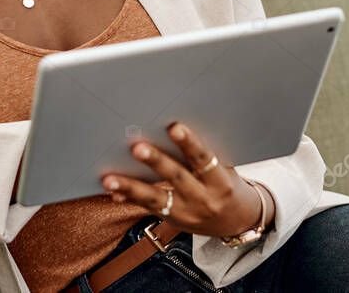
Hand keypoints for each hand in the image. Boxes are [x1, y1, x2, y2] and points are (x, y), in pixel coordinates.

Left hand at [101, 121, 270, 237]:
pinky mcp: (172, 220)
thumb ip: (201, 154)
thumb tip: (170, 129)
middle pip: (177, 177)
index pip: (204, 159)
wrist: (238, 220)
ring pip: (155, 198)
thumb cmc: (225, 184)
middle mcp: (203, 199)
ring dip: (130, 187)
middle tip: (137, 147)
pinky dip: (129, 198)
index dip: (189, 143)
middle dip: (156, 162)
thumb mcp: (223, 169)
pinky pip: (147, 208)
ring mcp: (186, 212)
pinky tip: (113, 191)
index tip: (174, 127)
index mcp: (219, 181)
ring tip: (110, 179)